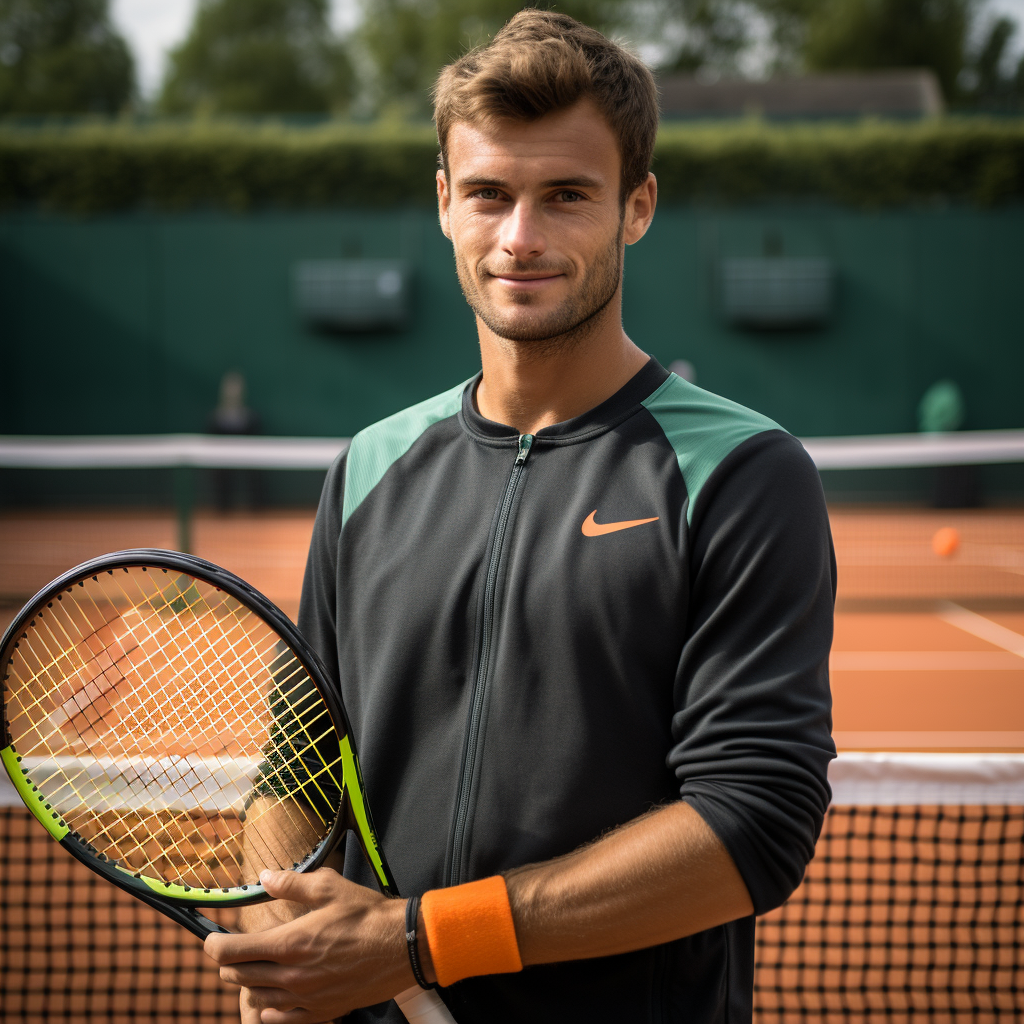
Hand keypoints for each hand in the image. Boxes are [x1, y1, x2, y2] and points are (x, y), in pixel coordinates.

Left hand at [205, 867, 413, 1023]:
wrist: (403, 947)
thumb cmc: (367, 914)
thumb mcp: (329, 887)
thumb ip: (291, 883)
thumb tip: (264, 877)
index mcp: (290, 943)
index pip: (231, 953)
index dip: (214, 945)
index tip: (213, 938)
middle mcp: (292, 975)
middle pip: (238, 977)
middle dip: (229, 963)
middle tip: (234, 948)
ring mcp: (305, 999)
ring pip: (255, 999)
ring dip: (249, 983)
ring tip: (256, 967)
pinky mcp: (320, 1012)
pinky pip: (279, 1019)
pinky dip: (269, 1009)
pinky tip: (274, 997)